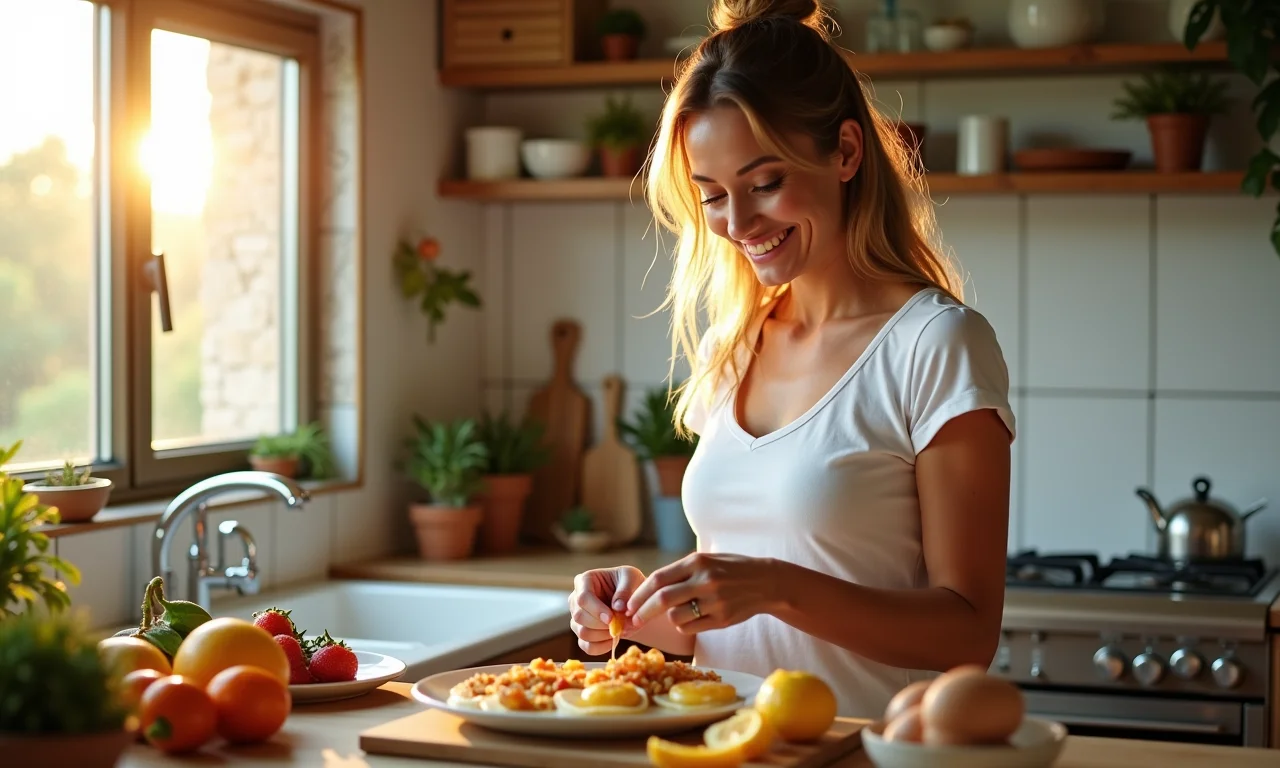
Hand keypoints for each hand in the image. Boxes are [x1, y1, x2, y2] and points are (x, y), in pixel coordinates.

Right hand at [568, 565, 644, 655]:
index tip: (611, 618)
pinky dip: (602, 647)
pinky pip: (587, 647)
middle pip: (579, 617)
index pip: (582, 598)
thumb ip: (625, 590)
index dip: (596, 610)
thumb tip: (617, 607)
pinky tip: (614, 640)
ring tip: (619, 630)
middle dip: (601, 624)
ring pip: (582, 632)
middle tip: (620, 624)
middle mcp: (575, 599)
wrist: (632, 600)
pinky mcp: (582, 633)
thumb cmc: (629, 583)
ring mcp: (577, 618)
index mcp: (584, 581)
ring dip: (603, 635)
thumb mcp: (631, 578)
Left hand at [627, 553, 780, 634]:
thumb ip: (680, 571)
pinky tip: (690, 618)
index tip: (628, 604)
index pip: (658, 579)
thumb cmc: (730, 569)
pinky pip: (690, 627)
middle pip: (662, 600)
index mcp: (697, 562)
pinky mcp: (722, 619)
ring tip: (674, 613)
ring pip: (675, 617)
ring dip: (667, 618)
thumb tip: (647, 588)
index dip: (639, 594)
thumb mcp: (706, 560)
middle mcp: (705, 581)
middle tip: (633, 618)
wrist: (766, 582)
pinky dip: (683, 625)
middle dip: (642, 611)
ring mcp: (714, 601)